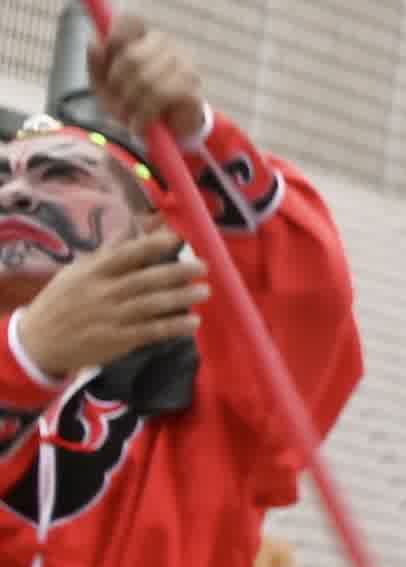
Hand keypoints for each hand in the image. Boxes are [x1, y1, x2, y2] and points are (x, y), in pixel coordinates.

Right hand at [15, 231, 199, 384]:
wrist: (39, 341)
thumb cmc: (64, 299)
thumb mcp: (79, 271)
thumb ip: (111, 250)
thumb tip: (141, 224)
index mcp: (93, 272)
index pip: (125, 255)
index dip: (152, 245)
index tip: (176, 238)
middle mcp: (103, 293)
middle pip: (145, 280)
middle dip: (177, 272)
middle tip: (203, 267)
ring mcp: (110, 317)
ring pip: (151, 305)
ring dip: (181, 298)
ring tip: (204, 291)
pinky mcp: (117, 340)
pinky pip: (150, 332)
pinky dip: (172, 327)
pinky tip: (192, 323)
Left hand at [84, 22, 206, 155]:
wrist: (167, 130)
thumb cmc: (133, 101)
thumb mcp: (105, 85)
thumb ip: (96, 64)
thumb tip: (95, 44)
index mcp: (144, 38)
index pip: (132, 21)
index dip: (115, 36)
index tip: (106, 56)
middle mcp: (167, 45)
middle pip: (132, 56)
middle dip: (117, 86)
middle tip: (113, 104)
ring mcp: (184, 63)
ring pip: (146, 79)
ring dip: (130, 104)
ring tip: (128, 117)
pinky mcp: (192, 85)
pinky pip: (161, 96)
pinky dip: (144, 115)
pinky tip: (140, 124)